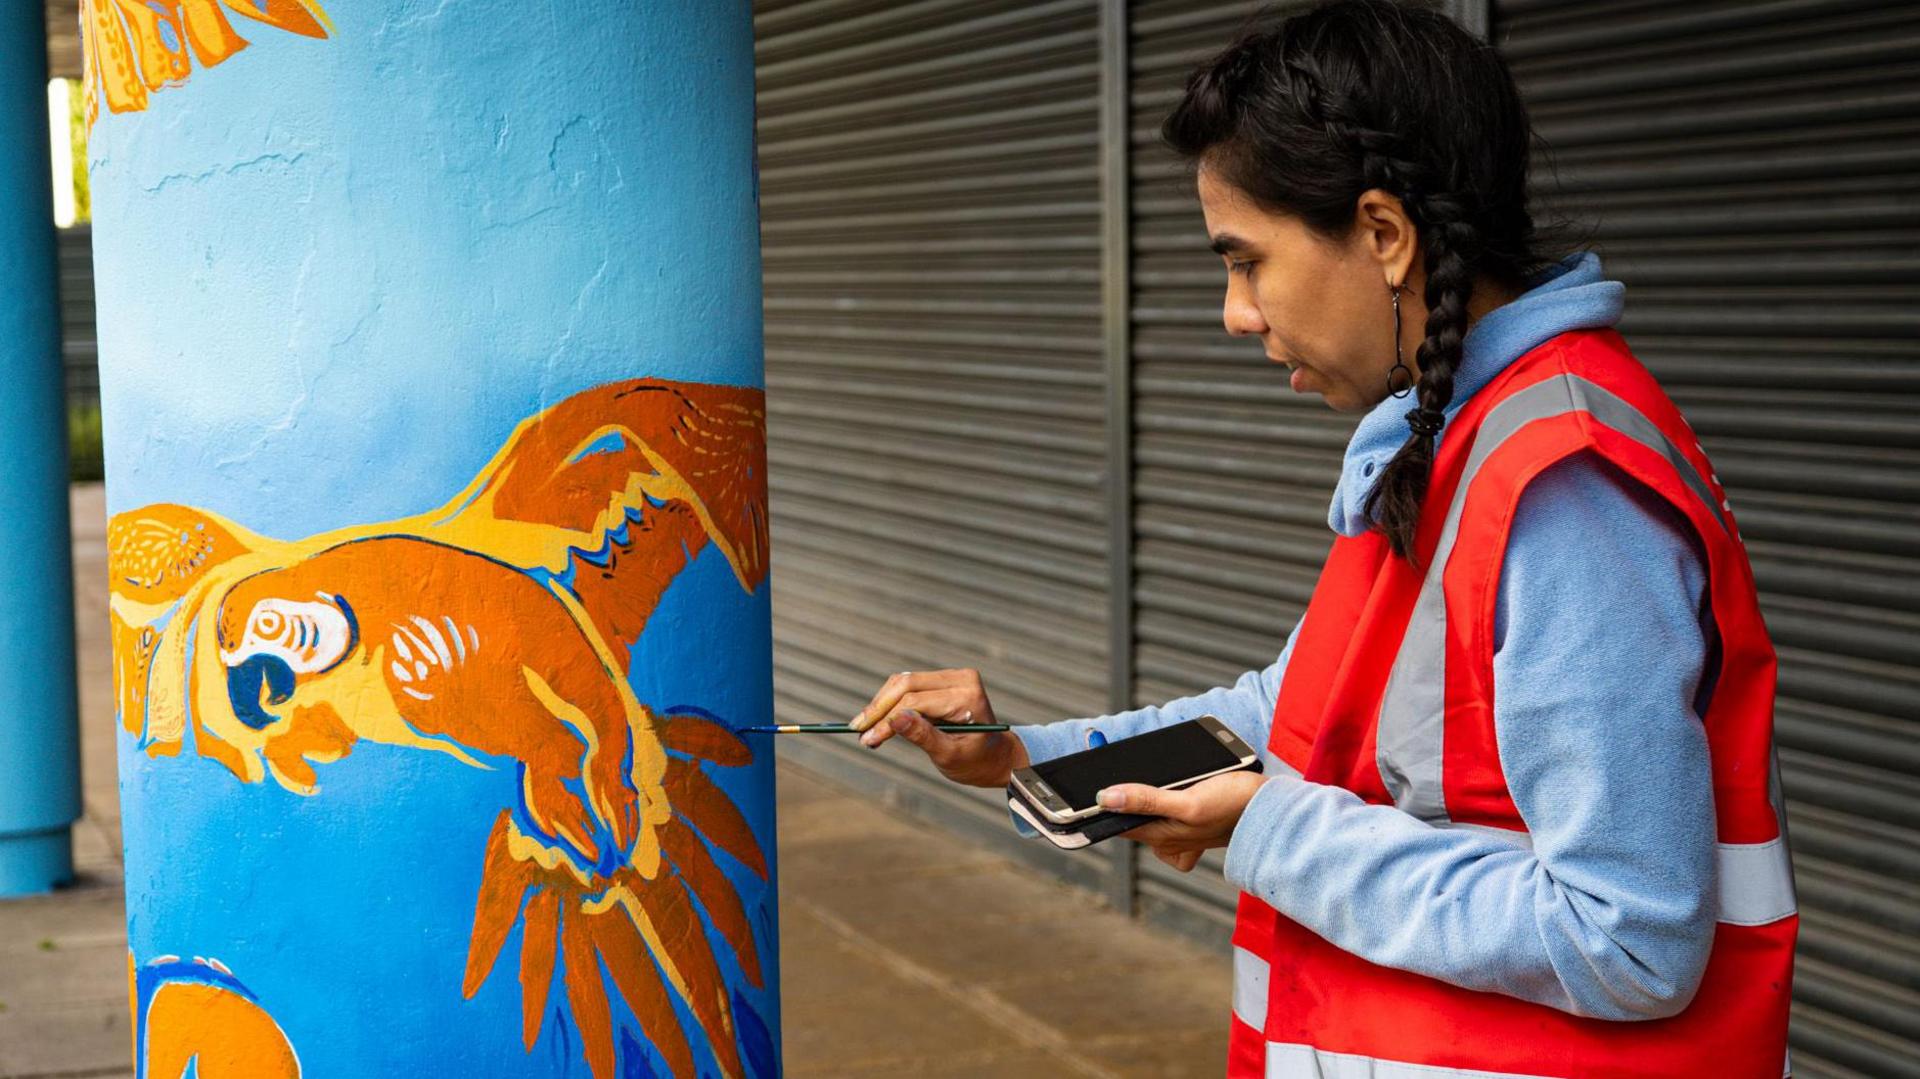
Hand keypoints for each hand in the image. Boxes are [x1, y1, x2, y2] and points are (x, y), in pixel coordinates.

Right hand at [849, 669, 1026, 787]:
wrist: (995, 757)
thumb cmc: (976, 761)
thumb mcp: (949, 755)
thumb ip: (923, 736)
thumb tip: (894, 719)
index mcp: (967, 696)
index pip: (915, 701)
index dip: (886, 719)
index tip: (867, 739)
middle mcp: (962, 678)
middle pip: (906, 684)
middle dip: (878, 708)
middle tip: (857, 730)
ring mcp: (953, 676)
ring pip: (903, 682)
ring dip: (881, 704)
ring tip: (865, 729)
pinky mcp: (944, 680)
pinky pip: (910, 685)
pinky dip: (891, 702)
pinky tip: (878, 722)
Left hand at [1099, 770, 1269, 872]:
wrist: (1272, 811)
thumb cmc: (1234, 807)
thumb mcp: (1188, 803)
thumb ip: (1147, 800)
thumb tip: (1105, 798)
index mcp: (1158, 834)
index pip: (1114, 822)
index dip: (1093, 808)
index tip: (1072, 793)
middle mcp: (1165, 836)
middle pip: (1128, 817)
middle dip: (1113, 797)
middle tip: (1100, 766)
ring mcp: (1179, 831)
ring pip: (1146, 814)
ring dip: (1136, 796)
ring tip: (1128, 770)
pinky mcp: (1193, 822)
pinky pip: (1167, 816)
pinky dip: (1161, 802)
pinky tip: (1168, 787)